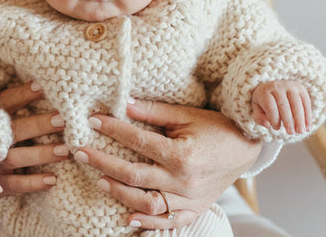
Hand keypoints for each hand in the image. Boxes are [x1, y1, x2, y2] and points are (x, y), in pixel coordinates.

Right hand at [0, 81, 67, 206]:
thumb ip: (9, 109)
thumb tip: (41, 86)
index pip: (7, 102)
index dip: (23, 93)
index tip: (42, 86)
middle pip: (17, 129)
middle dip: (40, 124)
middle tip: (63, 119)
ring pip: (18, 157)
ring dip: (41, 154)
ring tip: (64, 151)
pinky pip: (15, 183)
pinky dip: (33, 182)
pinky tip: (52, 179)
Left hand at [76, 99, 260, 229]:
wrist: (246, 149)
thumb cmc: (215, 127)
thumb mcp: (186, 114)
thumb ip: (154, 112)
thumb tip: (124, 103)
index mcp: (182, 154)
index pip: (139, 142)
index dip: (113, 130)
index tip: (92, 120)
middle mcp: (185, 181)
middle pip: (136, 175)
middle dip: (105, 163)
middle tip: (81, 153)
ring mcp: (190, 200)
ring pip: (149, 203)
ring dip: (121, 193)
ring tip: (100, 180)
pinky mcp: (195, 210)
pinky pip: (169, 221)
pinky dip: (148, 223)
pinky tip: (127, 217)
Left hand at [252, 80, 311, 133]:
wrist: (272, 87)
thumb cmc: (264, 103)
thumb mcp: (257, 109)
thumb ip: (259, 118)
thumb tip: (268, 125)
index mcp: (264, 91)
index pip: (269, 105)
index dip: (274, 117)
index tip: (277, 128)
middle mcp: (276, 86)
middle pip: (283, 104)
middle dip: (288, 120)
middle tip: (291, 133)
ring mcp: (289, 86)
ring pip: (296, 103)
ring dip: (300, 119)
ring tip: (300, 131)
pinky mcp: (300, 88)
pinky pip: (306, 102)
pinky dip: (308, 116)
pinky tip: (308, 127)